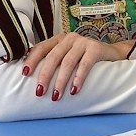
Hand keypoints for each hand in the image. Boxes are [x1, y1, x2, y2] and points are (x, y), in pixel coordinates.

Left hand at [20, 31, 135, 100]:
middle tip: (39, 92)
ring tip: (55, 96)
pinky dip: (78, 78)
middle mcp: (68, 38)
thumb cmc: (84, 58)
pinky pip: (85, 65)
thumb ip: (53, 61)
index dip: (32, 60)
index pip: (41, 48)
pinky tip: (74, 90)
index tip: (24, 74)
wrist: (111, 53)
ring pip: (67, 62)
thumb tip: (31, 78)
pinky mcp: (95, 48)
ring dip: (60, 81)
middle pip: (52, 57)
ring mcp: (82, 42)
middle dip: (44, 75)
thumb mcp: (66, 56)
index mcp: (58, 40)